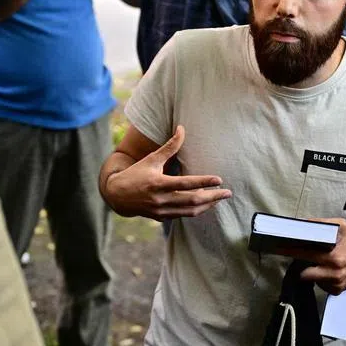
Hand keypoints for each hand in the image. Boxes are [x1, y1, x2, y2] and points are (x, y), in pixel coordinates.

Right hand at [106, 126, 231, 219]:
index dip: (203, 181)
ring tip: (220, 198)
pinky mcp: (162, 217)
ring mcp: (162, 210)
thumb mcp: (152, 158)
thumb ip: (169, 146)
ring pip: (190, 211)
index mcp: (158, 183)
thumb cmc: (136, 173)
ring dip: (208, 205)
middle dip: (213, 197)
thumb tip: (182, 128)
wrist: (117, 196)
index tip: (219, 180)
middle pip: (192, 200)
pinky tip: (206, 203)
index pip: (185, 183)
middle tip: (228, 193)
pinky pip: (184, 215)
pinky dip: (197, 209)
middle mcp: (160, 199)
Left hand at [285, 220, 345, 294]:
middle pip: (304, 274)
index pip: (306, 254)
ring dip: (311, 272)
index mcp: (335, 257)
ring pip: (311, 280)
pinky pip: (320, 286)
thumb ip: (322, 223)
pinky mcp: (337, 291)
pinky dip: (320, 279)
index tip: (278, 248)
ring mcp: (336, 284)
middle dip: (300, 266)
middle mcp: (335, 273)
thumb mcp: (341, 226)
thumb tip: (303, 223)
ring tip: (318, 263)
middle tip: (300, 258)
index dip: (291, 251)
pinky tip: (326, 271)